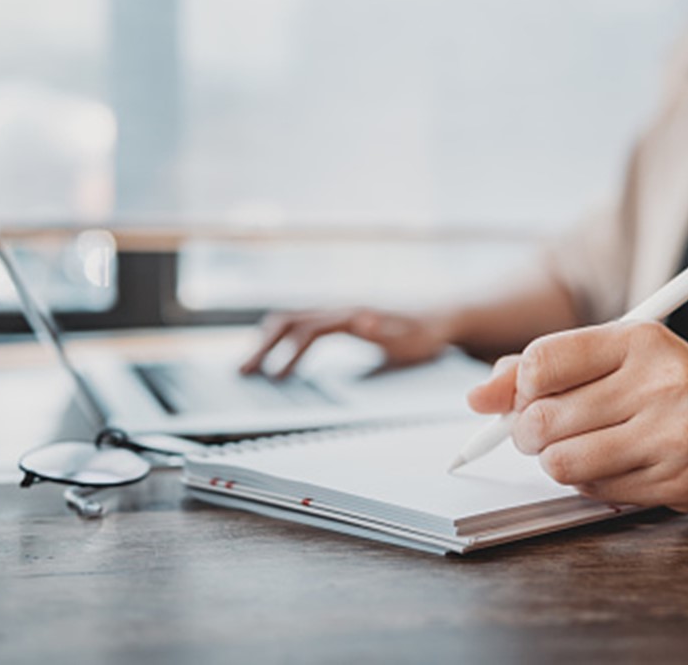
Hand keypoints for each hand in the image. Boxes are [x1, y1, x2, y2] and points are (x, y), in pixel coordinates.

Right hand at [240, 308, 451, 377]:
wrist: (443, 315)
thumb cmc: (427, 332)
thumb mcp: (410, 337)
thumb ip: (384, 332)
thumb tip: (359, 321)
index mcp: (352, 315)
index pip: (307, 331)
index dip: (287, 353)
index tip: (274, 378)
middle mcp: (341, 308)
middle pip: (289, 321)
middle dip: (263, 346)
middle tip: (243, 372)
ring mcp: (339, 311)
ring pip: (292, 319)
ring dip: (268, 341)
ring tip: (250, 366)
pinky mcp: (342, 318)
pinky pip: (303, 324)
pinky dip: (283, 338)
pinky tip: (279, 358)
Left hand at [467, 322, 687, 512]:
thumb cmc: (674, 386)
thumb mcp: (618, 357)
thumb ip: (546, 367)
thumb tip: (478, 397)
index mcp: (640, 339)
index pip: (542, 361)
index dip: (518, 388)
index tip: (524, 397)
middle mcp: (659, 382)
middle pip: (544, 418)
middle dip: (527, 432)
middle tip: (541, 431)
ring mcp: (673, 434)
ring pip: (562, 462)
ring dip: (555, 462)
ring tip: (576, 449)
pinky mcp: (679, 479)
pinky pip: (595, 491)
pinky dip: (588, 483)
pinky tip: (611, 466)